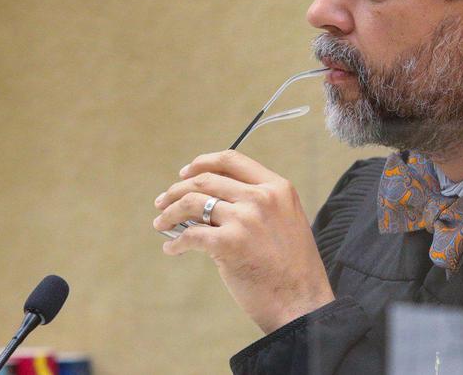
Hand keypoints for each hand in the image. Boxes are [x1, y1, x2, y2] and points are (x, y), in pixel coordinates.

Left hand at [153, 149, 334, 333]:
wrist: (302, 303)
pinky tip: (171, 249)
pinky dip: (175, 242)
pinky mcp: (229, 244)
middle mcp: (261, 198)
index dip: (202, 163)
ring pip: (192, 203)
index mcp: (277, 187)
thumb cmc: (291, 268)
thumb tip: (211, 198)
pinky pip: (190, 236)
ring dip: (170, 212)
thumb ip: (258, 203)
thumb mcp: (286, 220)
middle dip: (177, 189)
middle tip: (163, 201)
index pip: (231, 160)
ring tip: (161, 223)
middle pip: (206, 180)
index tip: (185, 173)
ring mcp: (245, 219)